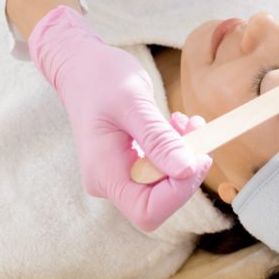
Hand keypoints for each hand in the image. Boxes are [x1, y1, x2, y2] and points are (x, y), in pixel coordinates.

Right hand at [28, 6, 211, 231]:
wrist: (81, 67)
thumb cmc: (99, 79)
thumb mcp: (133, 103)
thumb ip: (158, 139)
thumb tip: (186, 169)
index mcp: (104, 174)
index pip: (147, 211)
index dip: (179, 191)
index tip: (197, 155)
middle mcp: (110, 181)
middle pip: (160, 201)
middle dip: (186, 170)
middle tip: (197, 131)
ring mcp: (119, 174)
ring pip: (166, 184)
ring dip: (186, 156)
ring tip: (187, 121)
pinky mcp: (131, 162)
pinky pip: (163, 167)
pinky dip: (178, 148)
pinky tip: (177, 124)